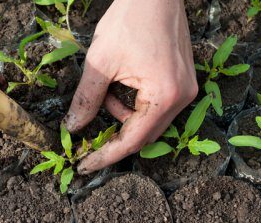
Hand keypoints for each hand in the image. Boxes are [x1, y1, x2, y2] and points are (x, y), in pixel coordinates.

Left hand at [65, 0, 197, 173]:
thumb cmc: (130, 19)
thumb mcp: (100, 62)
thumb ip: (86, 99)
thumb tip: (73, 127)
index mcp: (165, 95)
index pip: (133, 140)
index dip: (106, 155)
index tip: (84, 165)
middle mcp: (182, 97)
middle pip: (144, 135)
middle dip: (114, 135)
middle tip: (88, 137)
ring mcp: (186, 89)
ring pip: (149, 121)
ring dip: (122, 116)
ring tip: (105, 92)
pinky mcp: (182, 81)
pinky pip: (156, 106)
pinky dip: (134, 104)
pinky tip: (121, 84)